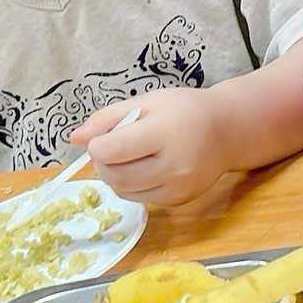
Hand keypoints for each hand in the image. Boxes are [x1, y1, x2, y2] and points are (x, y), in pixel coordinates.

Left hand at [70, 88, 232, 207]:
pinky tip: (145, 167)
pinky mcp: (178, 201)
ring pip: (123, 191)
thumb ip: (107, 118)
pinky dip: (132, 185)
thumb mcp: (147, 101)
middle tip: (113, 146)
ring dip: (114, 175)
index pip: (111, 150)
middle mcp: (174, 165)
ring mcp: (177, 187)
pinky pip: (139, 198)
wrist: (227, 131)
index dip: (97, 144)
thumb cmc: (186, 110)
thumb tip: (74, 138)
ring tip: (129, 156)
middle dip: (103, 162)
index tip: (104, 136)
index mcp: (166, 132)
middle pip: (114, 175)